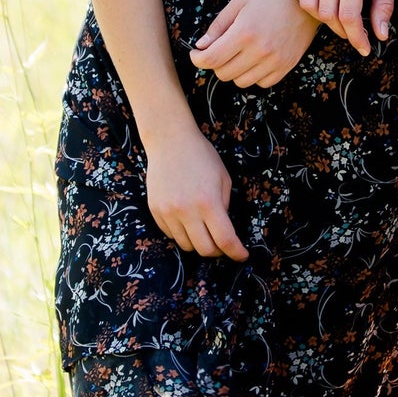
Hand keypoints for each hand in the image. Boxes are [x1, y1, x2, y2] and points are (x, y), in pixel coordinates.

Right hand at [145, 121, 248, 259]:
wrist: (169, 141)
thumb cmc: (202, 156)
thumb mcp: (223, 179)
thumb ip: (224, 207)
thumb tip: (223, 231)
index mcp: (208, 202)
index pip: (225, 239)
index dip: (236, 252)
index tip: (242, 256)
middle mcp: (186, 211)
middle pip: (204, 250)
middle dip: (218, 251)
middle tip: (223, 244)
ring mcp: (168, 212)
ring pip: (186, 245)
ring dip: (199, 243)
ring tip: (204, 230)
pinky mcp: (155, 211)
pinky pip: (171, 235)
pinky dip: (182, 234)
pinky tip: (187, 220)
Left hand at [189, 0, 318, 87]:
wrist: (305, 2)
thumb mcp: (239, 2)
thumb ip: (218, 26)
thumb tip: (201, 46)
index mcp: (244, 32)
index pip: (211, 59)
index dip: (198, 59)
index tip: (197, 54)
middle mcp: (259, 50)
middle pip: (223, 73)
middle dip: (216, 63)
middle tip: (220, 50)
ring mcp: (274, 61)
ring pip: (241, 82)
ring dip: (234, 71)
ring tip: (239, 54)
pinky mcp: (286, 67)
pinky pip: (261, 83)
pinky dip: (254, 75)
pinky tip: (255, 60)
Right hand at [285, 0, 397, 55]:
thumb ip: (384, 5)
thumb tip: (380, 35)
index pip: (348, 15)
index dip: (356, 37)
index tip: (364, 48)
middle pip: (326, 13)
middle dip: (342, 30)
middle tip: (354, 32)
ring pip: (308, 3)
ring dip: (322, 17)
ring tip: (338, 18)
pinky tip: (318, 0)